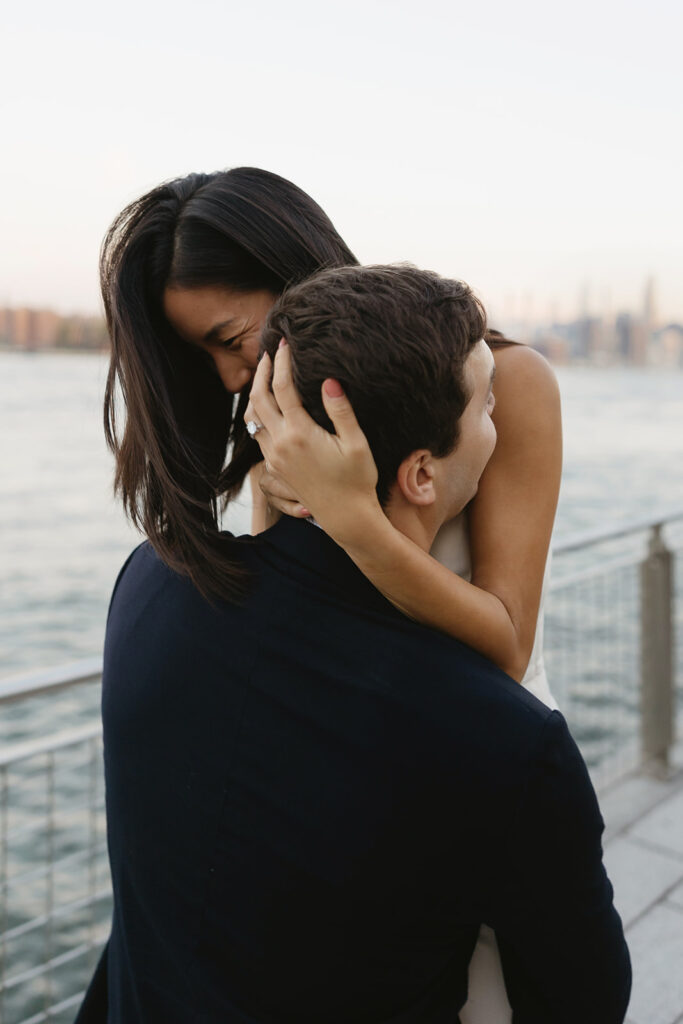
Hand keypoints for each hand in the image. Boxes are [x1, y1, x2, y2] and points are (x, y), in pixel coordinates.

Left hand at [244, 341, 382, 544]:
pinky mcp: (275, 468)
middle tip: (268, 353)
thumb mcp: (357, 443)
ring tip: (265, 376)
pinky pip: (258, 434)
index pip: (282, 387)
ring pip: (252, 418)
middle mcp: (280, 444)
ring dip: (256, 393)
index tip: (285, 343)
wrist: (346, 517)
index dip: (282, 362)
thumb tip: (329, 380)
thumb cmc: (357, 480)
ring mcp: (274, 457)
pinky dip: (259, 414)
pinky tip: (270, 408)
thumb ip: (341, 410)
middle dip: (262, 372)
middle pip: (258, 398)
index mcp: (299, 433)